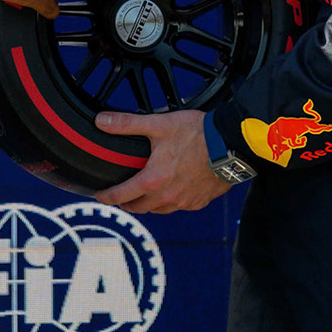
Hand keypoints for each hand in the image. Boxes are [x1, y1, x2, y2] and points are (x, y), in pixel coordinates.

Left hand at [93, 110, 230, 213]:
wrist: (231, 145)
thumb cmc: (196, 134)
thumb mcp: (158, 124)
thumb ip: (127, 124)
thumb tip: (101, 121)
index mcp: (152, 181)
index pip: (121, 196)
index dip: (106, 197)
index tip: (100, 195)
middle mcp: (166, 197)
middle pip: (138, 208)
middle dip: (126, 203)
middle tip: (121, 195)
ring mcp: (184, 202)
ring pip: (158, 210)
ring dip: (148, 203)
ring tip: (145, 192)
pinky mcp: (199, 202)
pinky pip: (178, 207)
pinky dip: (170, 201)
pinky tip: (171, 189)